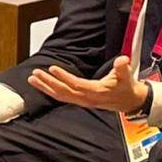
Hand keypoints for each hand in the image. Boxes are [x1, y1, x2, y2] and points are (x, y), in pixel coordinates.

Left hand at [27, 55, 147, 112]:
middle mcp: (86, 99)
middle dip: (48, 83)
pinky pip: (62, 97)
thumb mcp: (126, 76)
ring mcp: (81, 101)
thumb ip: (122, 68)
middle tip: (35, 73)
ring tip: (32, 78)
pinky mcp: (79, 100)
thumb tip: (122, 60)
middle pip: (63, 92)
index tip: (52, 68)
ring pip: (60, 95)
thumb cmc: (125, 87)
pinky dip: (50, 91)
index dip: (63, 77)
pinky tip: (41, 85)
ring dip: (45, 87)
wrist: (129, 101)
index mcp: (96, 92)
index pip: (76, 84)